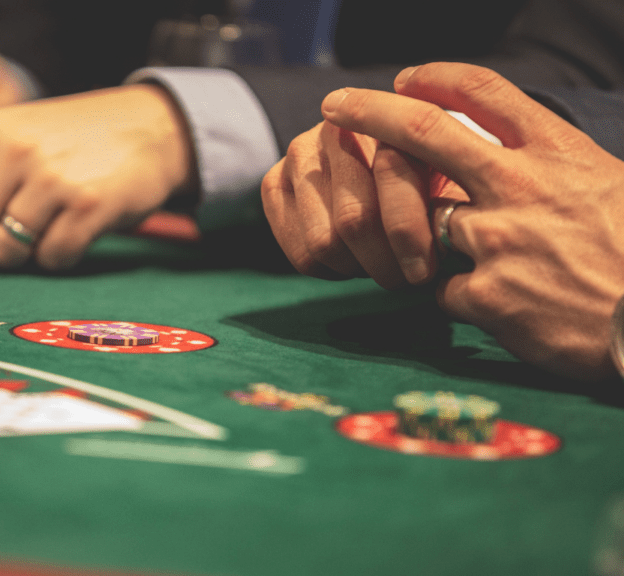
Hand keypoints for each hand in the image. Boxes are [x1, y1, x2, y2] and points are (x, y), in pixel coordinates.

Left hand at [0, 84, 194, 269]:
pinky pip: (52, 258)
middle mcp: (15, 150)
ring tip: (37, 239)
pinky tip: (70, 237)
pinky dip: (58, 259)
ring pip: (4, 251)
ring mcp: (53, 178)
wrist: (150, 126)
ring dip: (18, 259)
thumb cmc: (74, 141)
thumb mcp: (17, 133)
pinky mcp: (89, 206)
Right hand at [261, 119, 467, 289]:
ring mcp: (299, 153)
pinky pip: (300, 252)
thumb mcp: (459, 177)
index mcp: (386, 116)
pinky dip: (330, 271)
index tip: (431, 270)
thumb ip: (455, 197)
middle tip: (407, 280)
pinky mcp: (275, 182)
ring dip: (358, 268)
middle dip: (386, 262)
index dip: (413, 235)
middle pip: (354, 220)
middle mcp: (335, 127)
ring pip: (324, 242)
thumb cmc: (438, 175)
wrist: (390, 160)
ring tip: (383, 267)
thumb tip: (447, 241)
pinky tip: (352, 260)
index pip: (391, 182)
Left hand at [321, 62, 623, 379]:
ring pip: (424, 224)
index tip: (404, 80)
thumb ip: (554, 166)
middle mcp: (520, 187)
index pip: (484, 92)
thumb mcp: (609, 184)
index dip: (436, 79)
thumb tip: (514, 151)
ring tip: (487, 263)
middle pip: (423, 134)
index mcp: (558, 153)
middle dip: (369, 113)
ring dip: (429, 240)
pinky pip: (440, 290)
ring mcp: (498, 241)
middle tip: (334, 106)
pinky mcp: (487, 297)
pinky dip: (455, 296)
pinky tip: (497, 307)